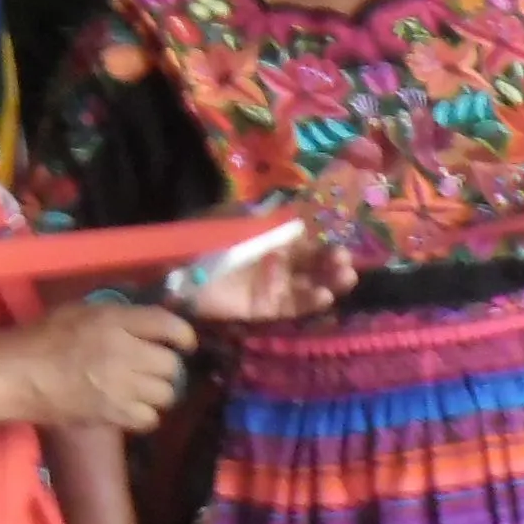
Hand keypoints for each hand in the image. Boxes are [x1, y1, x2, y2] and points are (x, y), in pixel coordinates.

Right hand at [10, 301, 195, 430]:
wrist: (15, 374)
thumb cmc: (43, 338)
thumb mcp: (82, 311)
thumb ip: (119, 315)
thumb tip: (152, 322)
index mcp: (115, 321)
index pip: (168, 325)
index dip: (184, 336)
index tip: (185, 344)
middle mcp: (123, 352)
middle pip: (171, 365)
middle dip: (168, 367)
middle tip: (157, 369)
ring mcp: (119, 386)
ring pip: (166, 394)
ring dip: (159, 392)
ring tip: (146, 390)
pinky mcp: (111, 414)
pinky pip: (149, 419)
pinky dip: (146, 415)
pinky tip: (134, 408)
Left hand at [182, 227, 356, 322]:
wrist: (177, 269)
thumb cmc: (207, 239)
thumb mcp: (239, 220)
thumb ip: (272, 220)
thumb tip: (306, 215)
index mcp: (271, 238)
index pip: (308, 242)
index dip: (326, 245)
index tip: (342, 246)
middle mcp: (276, 263)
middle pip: (314, 265)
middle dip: (333, 264)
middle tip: (346, 263)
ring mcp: (271, 286)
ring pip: (309, 286)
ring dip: (329, 283)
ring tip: (345, 279)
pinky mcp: (263, 308)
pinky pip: (291, 307)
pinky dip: (310, 302)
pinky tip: (324, 297)